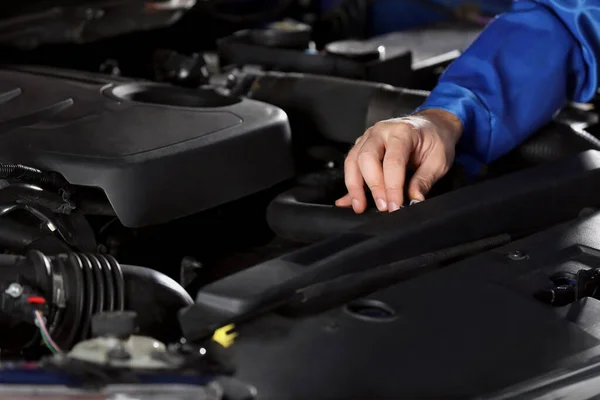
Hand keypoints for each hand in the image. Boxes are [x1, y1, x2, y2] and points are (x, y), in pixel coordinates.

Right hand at [336, 108, 462, 213]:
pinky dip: (350, 182)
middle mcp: (382, 131)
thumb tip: (414, 200)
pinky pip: (351, 163)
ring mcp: (369, 137)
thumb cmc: (436, 139)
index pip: (393, 161)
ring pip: (353, 160)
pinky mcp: (363, 145)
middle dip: (372, 186)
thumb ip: (424, 180)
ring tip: (359, 206)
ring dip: (354, 186)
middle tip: (382, 207)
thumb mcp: (439, 160)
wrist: (432, 124)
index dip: (392, 187)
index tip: (395, 206)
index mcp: (403, 131)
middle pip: (367, 158)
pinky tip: (348, 199)